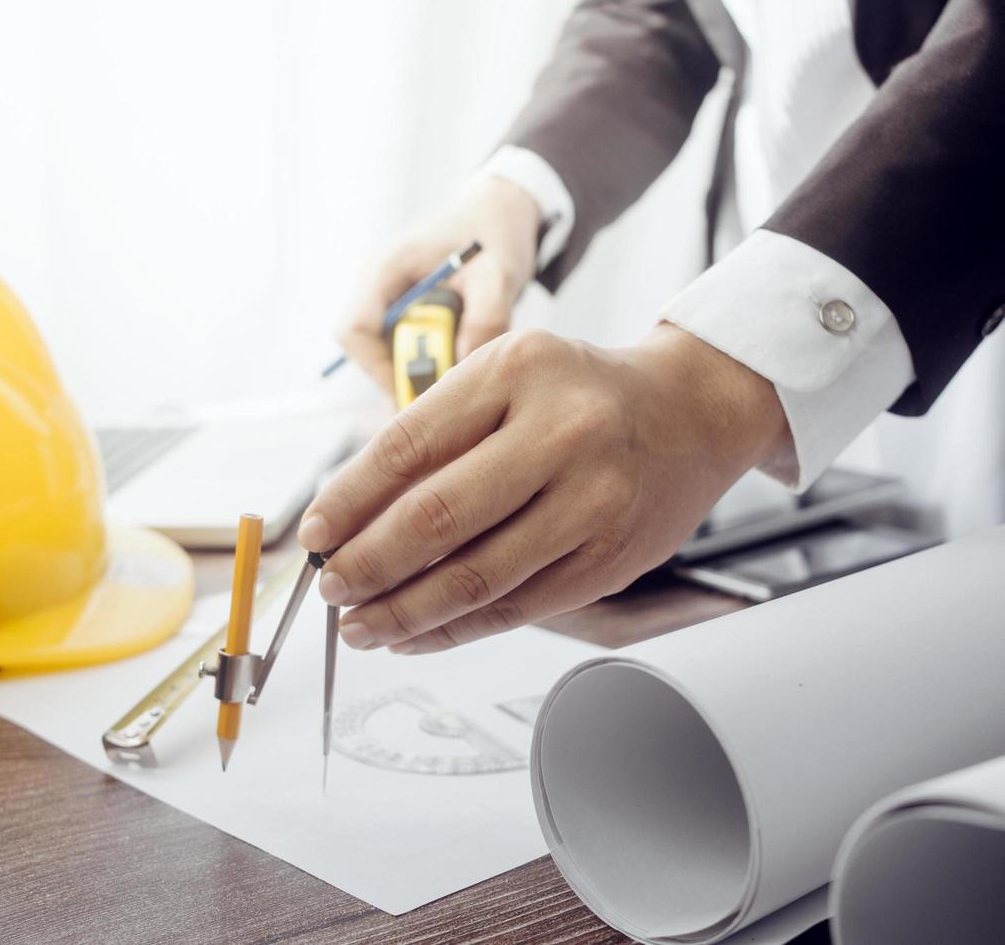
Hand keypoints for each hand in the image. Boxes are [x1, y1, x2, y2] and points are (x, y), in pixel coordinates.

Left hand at [296, 323, 787, 652]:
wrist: (690, 415)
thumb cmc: (577, 395)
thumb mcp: (504, 377)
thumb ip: (434, 435)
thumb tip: (346, 519)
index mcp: (518, 371)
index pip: (408, 446)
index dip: (348, 500)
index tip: (314, 532)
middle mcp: (563, 433)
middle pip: (437, 519)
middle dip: (367, 565)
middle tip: (333, 588)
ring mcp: (594, 501)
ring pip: (476, 577)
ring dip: (404, 612)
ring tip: (364, 625)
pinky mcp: (610, 561)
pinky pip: (516, 608)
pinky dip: (456, 629)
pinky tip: (418, 633)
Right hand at [336, 175, 541, 391]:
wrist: (498, 212)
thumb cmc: (495, 234)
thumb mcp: (501, 273)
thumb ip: (486, 317)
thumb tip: (463, 365)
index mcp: (386, 268)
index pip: (354, 331)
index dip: (378, 369)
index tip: (417, 392)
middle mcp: (376, 284)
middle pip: (365, 349)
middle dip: (400, 376)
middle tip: (443, 395)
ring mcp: (385, 297)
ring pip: (381, 351)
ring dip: (414, 369)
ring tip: (456, 373)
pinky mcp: (400, 308)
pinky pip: (398, 346)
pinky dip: (423, 360)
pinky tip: (456, 357)